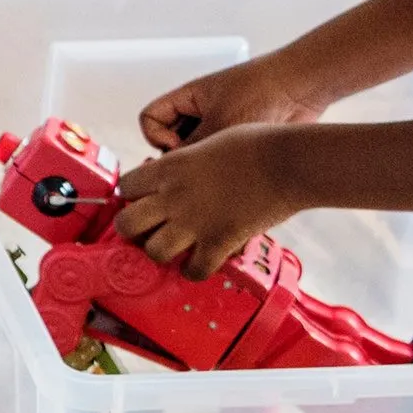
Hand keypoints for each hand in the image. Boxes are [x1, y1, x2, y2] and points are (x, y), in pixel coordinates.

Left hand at [113, 124, 304, 281]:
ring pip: (154, 252)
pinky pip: (193, 270)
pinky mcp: (219, 242)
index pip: (125, 187)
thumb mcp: (207, 141)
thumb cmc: (255, 144)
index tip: (143, 200)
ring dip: (162, 253)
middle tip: (148, 230)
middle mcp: (173, 196)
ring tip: (174, 249)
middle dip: (132, 230)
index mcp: (169, 167)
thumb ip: (187, 161)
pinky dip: (194, 271)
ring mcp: (194, 222)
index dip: (132, 196)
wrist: (287, 162)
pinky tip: (198, 264)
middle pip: (126, 224)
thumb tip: (180, 170)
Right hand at [140, 53, 325, 157]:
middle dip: (181, 156)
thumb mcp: (220, 122)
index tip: (177, 148)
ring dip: (205, 163)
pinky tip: (237, 172)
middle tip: (197, 168)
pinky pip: (219, 161)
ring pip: (195, 154)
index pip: (149, 118)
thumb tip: (176, 176)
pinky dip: (223, 169)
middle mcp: (199, 113)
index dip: (156, 136)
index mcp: (187, 98)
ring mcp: (218, 128)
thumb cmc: (262, 90)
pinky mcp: (238, 144)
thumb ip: (194, 149)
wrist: (301, 89)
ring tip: (223, 168)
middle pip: (170, 140)